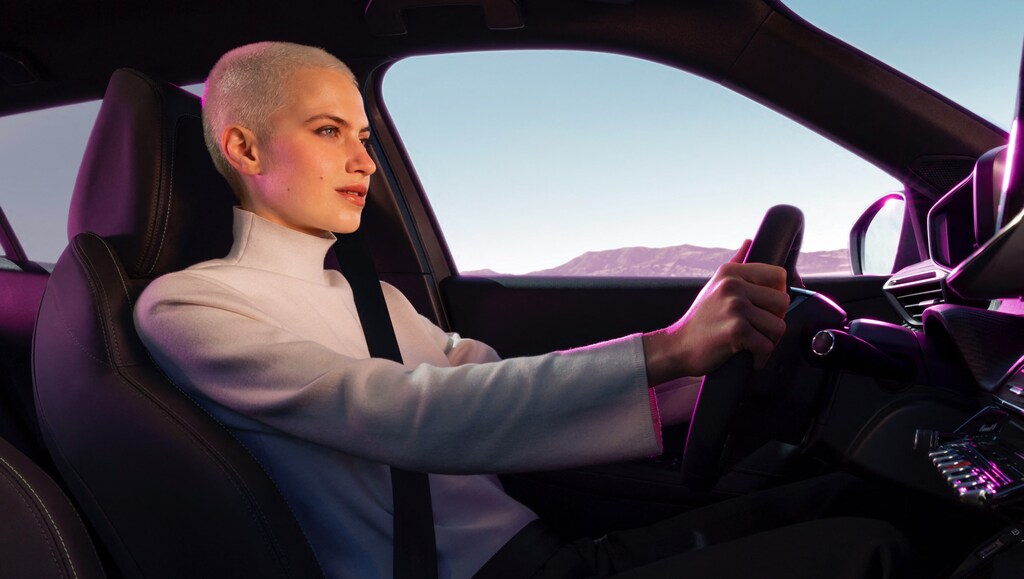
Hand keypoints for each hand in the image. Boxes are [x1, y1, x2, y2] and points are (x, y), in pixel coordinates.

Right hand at [642, 240, 788, 384]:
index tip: (763, 307)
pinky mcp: (737, 331)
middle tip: (755, 328)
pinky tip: (746, 354)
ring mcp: (735, 307)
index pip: (779, 275)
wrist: (678, 347)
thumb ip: (736, 263)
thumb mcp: (715, 284)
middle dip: (773, 319)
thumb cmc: (701, 318)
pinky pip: (768, 345)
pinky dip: (760, 356)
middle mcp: (733, 285)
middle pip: (783, 302)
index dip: (777, 294)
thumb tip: (749, 242)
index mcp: (731, 272)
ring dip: (768, 340)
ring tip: (750, 342)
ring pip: (779, 326)